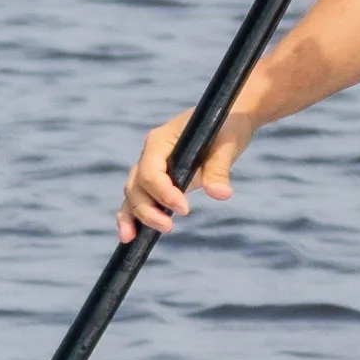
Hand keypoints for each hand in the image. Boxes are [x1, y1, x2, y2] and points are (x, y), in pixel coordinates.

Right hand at [120, 107, 246, 241]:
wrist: (228, 120)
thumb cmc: (226, 127)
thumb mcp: (226, 145)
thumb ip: (219, 170)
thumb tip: (220, 194)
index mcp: (160, 141)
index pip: (151, 171)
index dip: (163, 193)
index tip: (185, 209)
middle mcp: (150, 155)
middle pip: (136, 186)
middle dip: (147, 209)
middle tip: (169, 227)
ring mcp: (151, 168)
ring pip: (133, 195)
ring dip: (136, 216)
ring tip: (137, 239)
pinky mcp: (158, 182)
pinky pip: (139, 200)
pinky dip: (132, 217)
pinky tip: (130, 237)